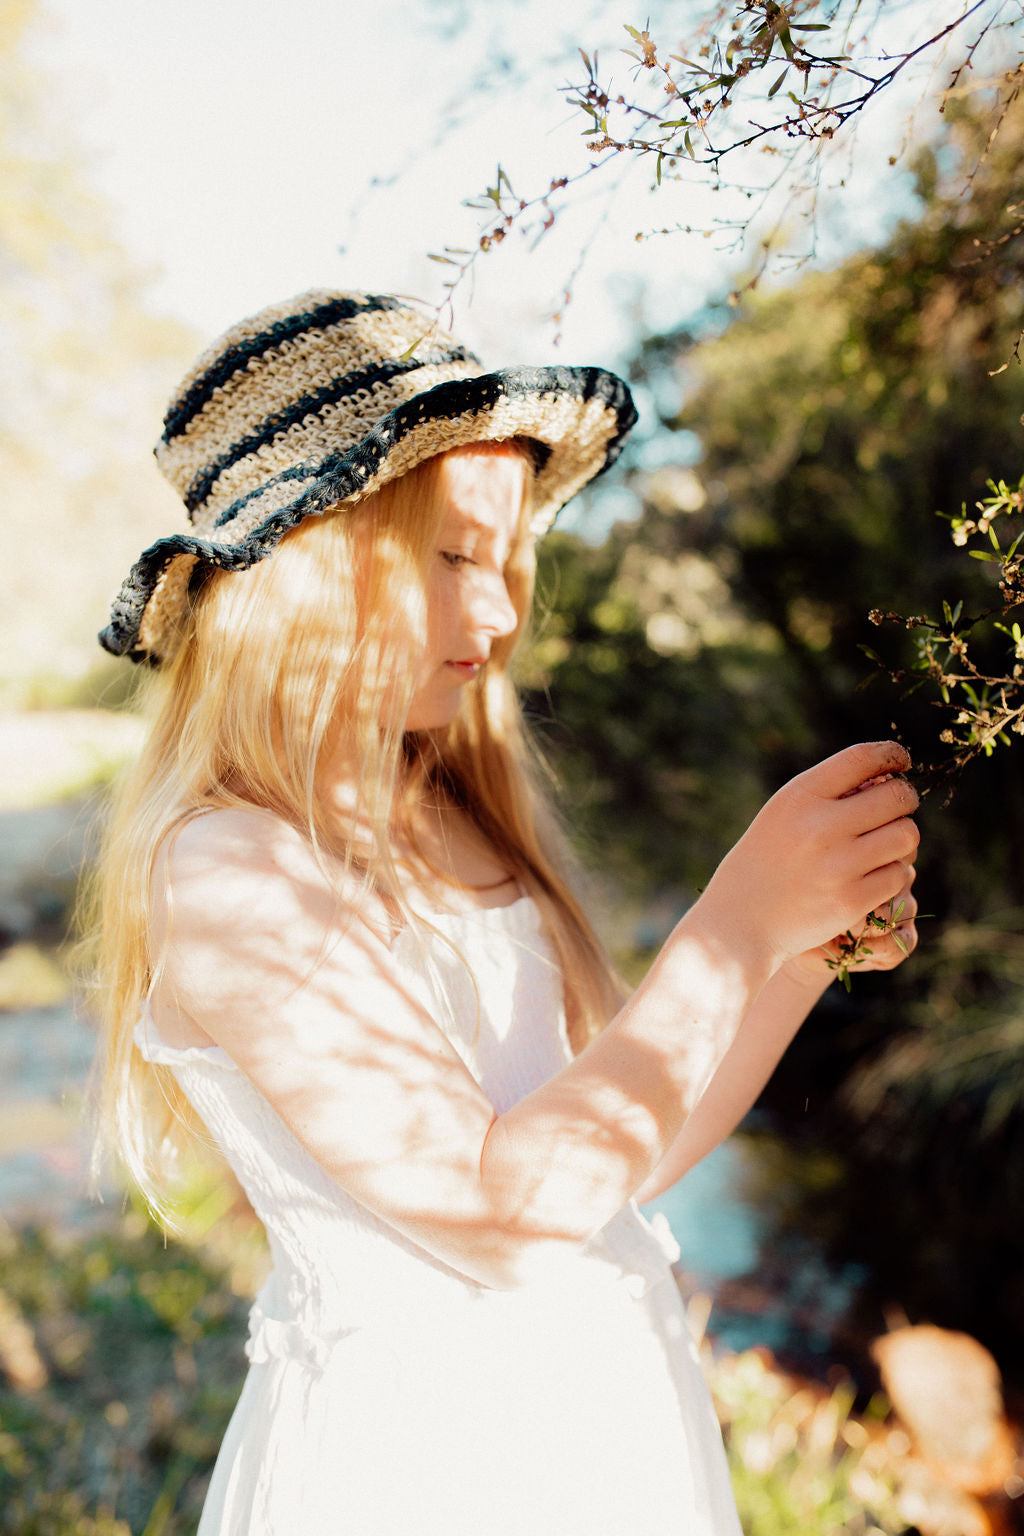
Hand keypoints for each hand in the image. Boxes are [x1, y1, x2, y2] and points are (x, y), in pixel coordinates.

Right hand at [699, 742, 919, 970]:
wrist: (741, 918)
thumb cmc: (768, 858)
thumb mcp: (784, 813)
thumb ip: (828, 792)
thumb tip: (888, 777)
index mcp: (800, 796)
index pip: (863, 758)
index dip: (893, 755)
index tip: (901, 764)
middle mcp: (820, 827)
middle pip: (897, 797)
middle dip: (905, 801)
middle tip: (898, 810)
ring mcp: (838, 865)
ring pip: (906, 836)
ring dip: (903, 839)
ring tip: (885, 846)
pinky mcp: (851, 900)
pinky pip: (897, 874)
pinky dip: (891, 874)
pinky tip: (872, 876)